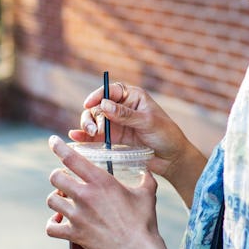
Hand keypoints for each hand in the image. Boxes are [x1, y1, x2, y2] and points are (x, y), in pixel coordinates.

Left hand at [46, 135, 169, 248]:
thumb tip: (147, 170)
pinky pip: (51, 227)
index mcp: (101, 181)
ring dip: (56, 198)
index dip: (59, 147)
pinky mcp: (74, 234)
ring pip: (52, 200)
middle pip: (55, 177)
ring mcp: (77, 215)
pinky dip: (53, 224)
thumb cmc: (144, 221)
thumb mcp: (148, 193)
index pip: (72, 158)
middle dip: (59, 176)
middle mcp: (85, 195)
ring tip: (64, 200)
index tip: (53, 141)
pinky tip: (59, 222)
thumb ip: (146, 178)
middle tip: (67, 180)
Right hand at [68, 82, 206, 206]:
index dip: (98, 95)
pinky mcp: (113, 139)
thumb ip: (126, 115)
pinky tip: (76, 138)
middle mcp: (122, 108)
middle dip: (92, 115)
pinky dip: (85, 136)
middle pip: (99, 106)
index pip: (110, 90)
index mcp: (133, 97)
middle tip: (94, 128)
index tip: (89, 104)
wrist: (172, 158)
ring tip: (90, 133)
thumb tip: (104, 105)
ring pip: (95, 120)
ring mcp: (116, 123)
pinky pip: (96, 135)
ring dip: (88, 125)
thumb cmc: (166, 135)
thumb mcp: (148, 122)